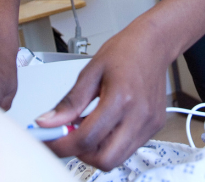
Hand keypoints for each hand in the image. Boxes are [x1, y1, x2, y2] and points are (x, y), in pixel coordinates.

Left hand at [35, 20, 169, 170]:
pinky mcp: (154, 127)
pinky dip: (110, 143)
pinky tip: (103, 124)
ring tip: (86, 126)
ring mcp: (149, 124)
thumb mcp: (90, 71)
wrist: (154, 44)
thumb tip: (49, 121)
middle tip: (69, 137)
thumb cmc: (125, 51)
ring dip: (96, 150)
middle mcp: (139, 115)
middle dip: (81, 154)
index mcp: (120, 98)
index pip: (87, 138)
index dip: (63, 144)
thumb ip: (70, 101)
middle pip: (105, 160)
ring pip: (117, 158)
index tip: (49, 140)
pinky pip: (128, 148)